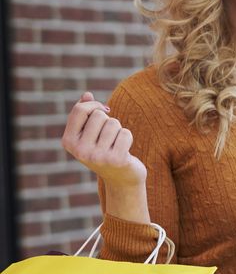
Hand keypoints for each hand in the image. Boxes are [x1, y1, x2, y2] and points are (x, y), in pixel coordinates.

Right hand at [62, 92, 149, 223]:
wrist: (121, 178)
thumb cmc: (105, 150)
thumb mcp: (90, 133)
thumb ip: (86, 114)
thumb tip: (87, 94)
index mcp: (68, 142)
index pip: (79, 110)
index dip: (93, 105)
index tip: (102, 111)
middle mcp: (80, 151)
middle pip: (98, 115)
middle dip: (107, 121)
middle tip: (108, 137)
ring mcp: (97, 156)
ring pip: (113, 123)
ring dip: (118, 130)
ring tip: (115, 144)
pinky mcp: (116, 159)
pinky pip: (125, 133)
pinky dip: (128, 137)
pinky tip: (125, 150)